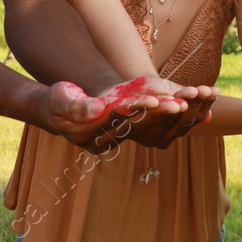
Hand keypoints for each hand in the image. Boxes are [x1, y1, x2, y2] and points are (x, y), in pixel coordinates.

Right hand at [42, 77, 205, 150]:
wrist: (58, 108)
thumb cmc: (57, 102)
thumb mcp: (61, 101)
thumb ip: (76, 107)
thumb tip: (96, 108)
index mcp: (90, 137)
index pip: (117, 123)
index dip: (136, 111)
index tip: (154, 100)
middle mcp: (106, 140)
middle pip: (135, 125)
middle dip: (157, 114)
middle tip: (179, 104)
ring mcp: (114, 136)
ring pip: (143, 124)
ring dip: (163, 115)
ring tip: (184, 103)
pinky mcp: (122, 128)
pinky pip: (144, 121)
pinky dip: (160, 111)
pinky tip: (179, 103)